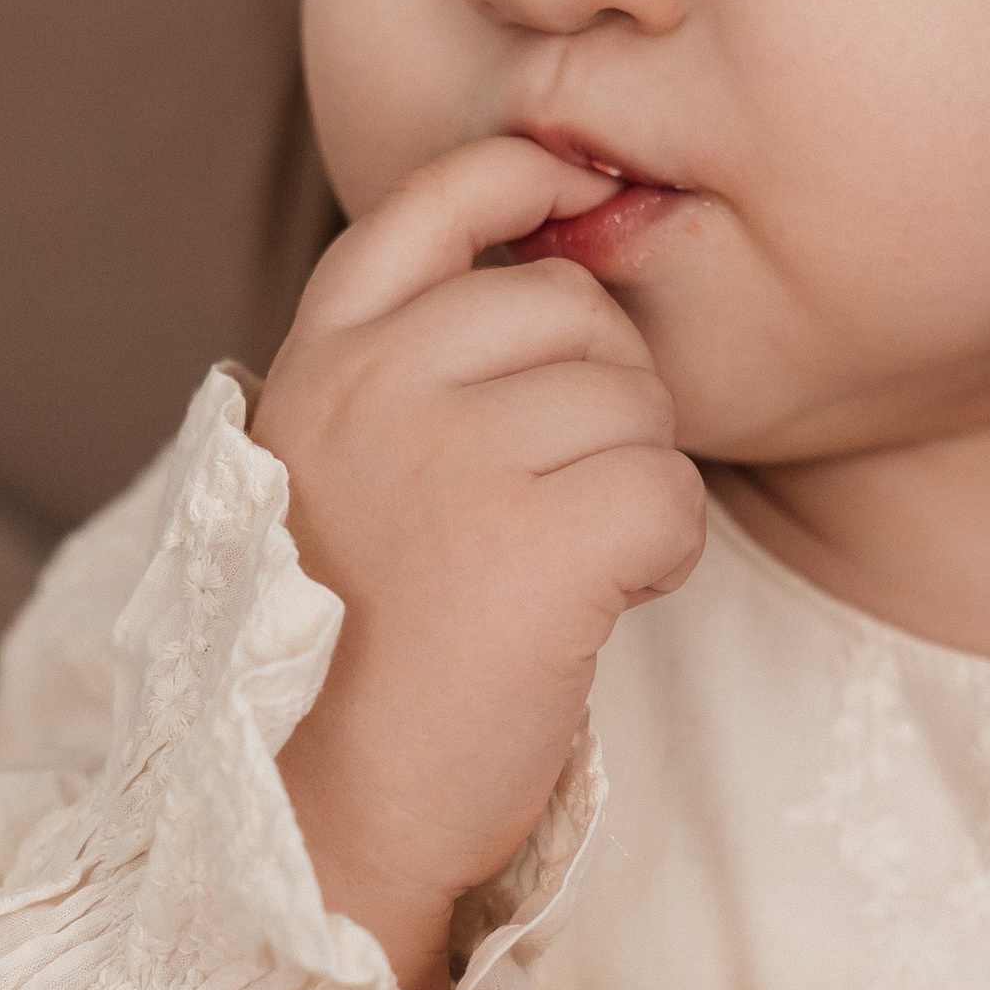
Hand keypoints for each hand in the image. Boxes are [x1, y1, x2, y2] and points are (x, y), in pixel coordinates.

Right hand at [252, 135, 707, 989]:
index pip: (430, 202)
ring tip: (563, 569)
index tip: (573, 189)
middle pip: (571, 308)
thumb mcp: (338, 475)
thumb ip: (409, 369)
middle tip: (559, 502)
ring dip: (634, 483)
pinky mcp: (538, 540)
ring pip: (633, 401)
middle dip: (604, 393)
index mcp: (320, 363)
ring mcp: (454, 456)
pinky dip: (665, 553)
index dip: (518, 177)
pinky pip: (669, 490)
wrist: (324, 812)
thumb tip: (556, 255)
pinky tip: (602, 605)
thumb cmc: (352, 657)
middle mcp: (377, 387)